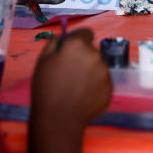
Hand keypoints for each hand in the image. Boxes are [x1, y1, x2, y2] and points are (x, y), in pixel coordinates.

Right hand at [29, 29, 110, 152]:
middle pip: (92, 51)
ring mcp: (105, 72)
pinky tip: (82, 97)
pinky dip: (95, 87)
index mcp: (78, 45)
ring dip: (90, 72)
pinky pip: (102, 82)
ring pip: (98, 67)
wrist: (58, 119)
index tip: (73, 50)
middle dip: (84, 58)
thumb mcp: (43, 60)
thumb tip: (65, 37)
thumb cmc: (46, 89)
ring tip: (75, 88)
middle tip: (70, 74)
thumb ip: (55, 43)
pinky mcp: (110, 88)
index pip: (86, 33)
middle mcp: (95, 55)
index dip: (79, 40)